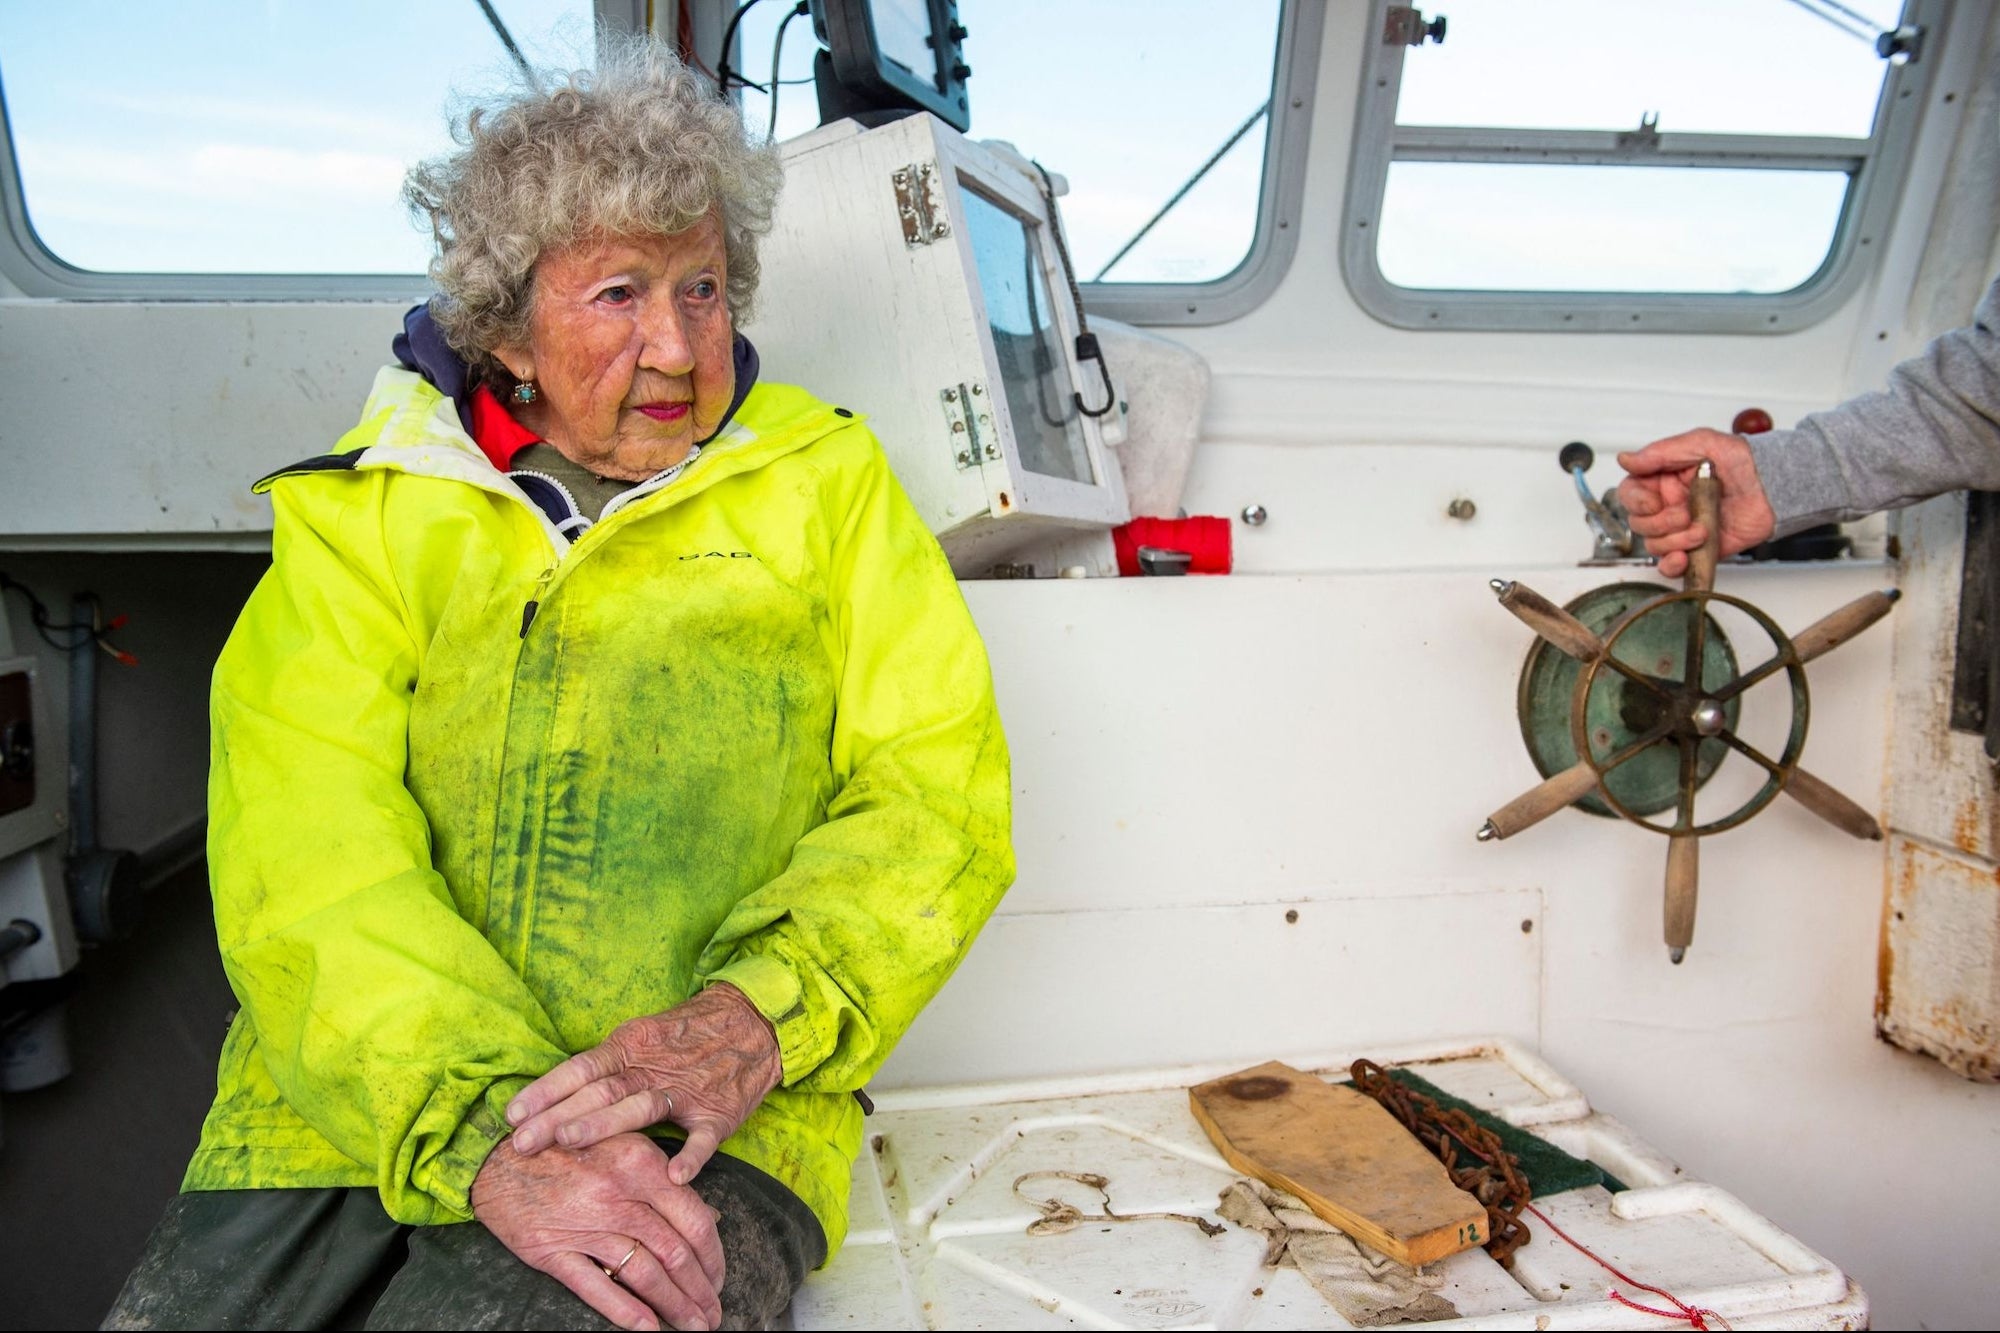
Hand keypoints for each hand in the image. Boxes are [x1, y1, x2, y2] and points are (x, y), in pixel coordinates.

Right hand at [470, 1130, 723, 1331]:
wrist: (496, 1154)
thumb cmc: (568, 1147)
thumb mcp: (623, 1146)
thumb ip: (666, 1180)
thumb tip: (710, 1218)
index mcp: (640, 1164)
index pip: (695, 1219)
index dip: (714, 1257)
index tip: (719, 1279)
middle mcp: (617, 1195)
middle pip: (675, 1252)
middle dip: (700, 1290)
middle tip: (713, 1313)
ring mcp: (584, 1225)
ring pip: (644, 1274)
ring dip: (674, 1305)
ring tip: (692, 1325)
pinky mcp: (552, 1251)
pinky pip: (597, 1287)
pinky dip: (627, 1312)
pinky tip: (649, 1328)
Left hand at [508, 983, 782, 1184]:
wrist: (753, 1021)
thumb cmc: (686, 1034)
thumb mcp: (641, 1037)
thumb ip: (605, 1067)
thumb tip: (553, 1098)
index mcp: (631, 1047)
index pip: (581, 1069)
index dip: (546, 1091)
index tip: (512, 1115)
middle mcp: (654, 1067)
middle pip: (600, 1091)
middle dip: (558, 1117)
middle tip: (522, 1142)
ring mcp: (688, 1090)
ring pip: (642, 1107)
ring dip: (606, 1124)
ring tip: (572, 1144)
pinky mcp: (719, 1112)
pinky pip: (704, 1137)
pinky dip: (692, 1155)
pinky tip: (673, 1175)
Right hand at [1616, 428, 1775, 577]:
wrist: (1774, 486)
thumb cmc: (1743, 460)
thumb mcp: (1700, 443)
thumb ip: (1659, 452)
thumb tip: (1625, 459)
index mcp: (1664, 480)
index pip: (1630, 494)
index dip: (1637, 502)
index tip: (1654, 501)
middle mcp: (1669, 505)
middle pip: (1639, 524)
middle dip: (1661, 523)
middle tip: (1686, 514)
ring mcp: (1682, 529)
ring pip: (1654, 545)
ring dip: (1674, 541)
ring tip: (1701, 531)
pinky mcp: (1697, 549)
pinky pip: (1671, 566)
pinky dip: (1672, 565)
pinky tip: (1683, 557)